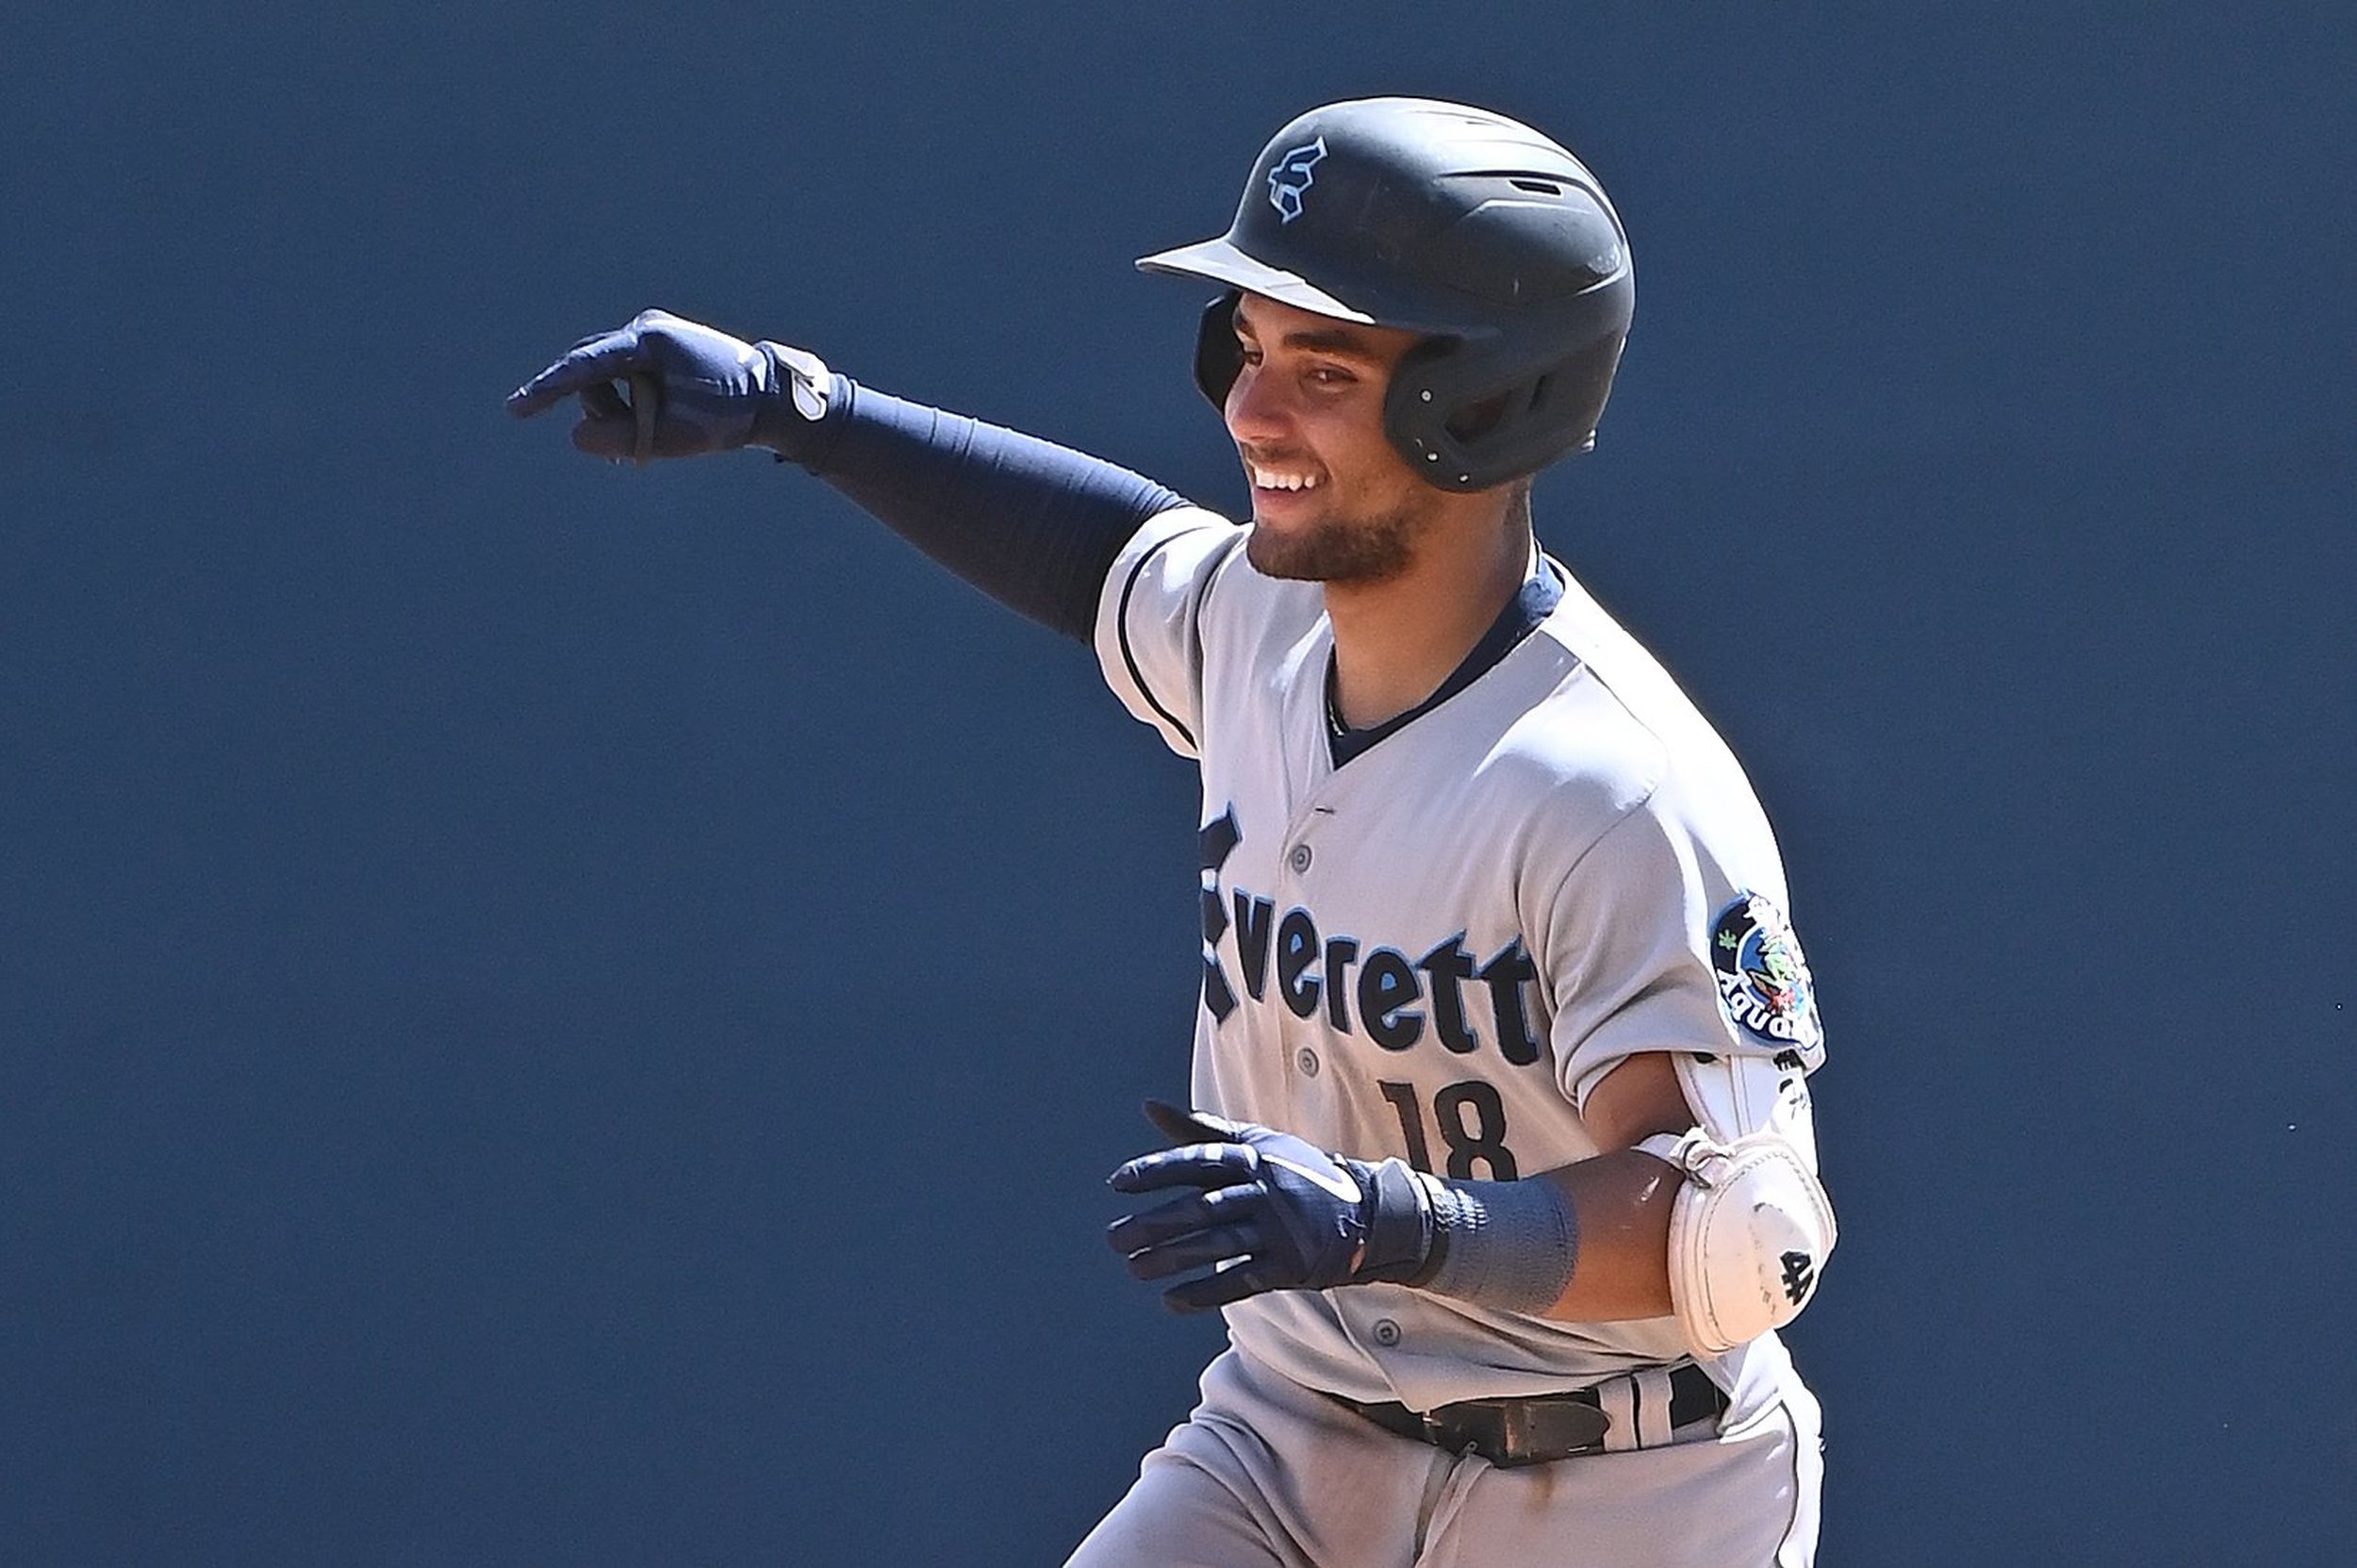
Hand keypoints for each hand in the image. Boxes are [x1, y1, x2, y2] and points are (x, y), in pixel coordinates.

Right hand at [505, 308, 827, 461]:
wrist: (771, 396)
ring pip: (607, 379)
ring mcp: (651, 337)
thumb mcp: (677, 436)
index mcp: (651, 340)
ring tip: (653, 439)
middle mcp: (646, 329)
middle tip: (623, 450)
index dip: (549, 389)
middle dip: (601, 411)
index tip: (516, 409)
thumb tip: (577, 436)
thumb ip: (624, 437)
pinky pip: (625, 379)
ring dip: (619, 412)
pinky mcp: (658, 351)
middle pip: (594, 373)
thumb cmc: (730, 414)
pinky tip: (650, 427)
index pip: (586, 365)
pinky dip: (629, 405)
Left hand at [1106, 1101, 1432, 1312]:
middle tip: (1114, 1238)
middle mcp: (1265, 1190)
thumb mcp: (1257, 1143)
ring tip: (1134, 1268)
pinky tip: (1172, 1299)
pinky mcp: (1292, 1265)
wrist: (1367, 1211)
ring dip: (1171, 1260)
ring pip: (1217, 1246)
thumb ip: (1202, 1129)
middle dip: (1154, 1224)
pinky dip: (1205, 1292)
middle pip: (1201, 1208)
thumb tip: (1148, 1106)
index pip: (1196, 1160)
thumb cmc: (1297, 1173)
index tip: (1116, 1183)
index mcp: (1253, 1157)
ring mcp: (1280, 1229)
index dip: (1155, 1171)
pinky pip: (1242, 1280)